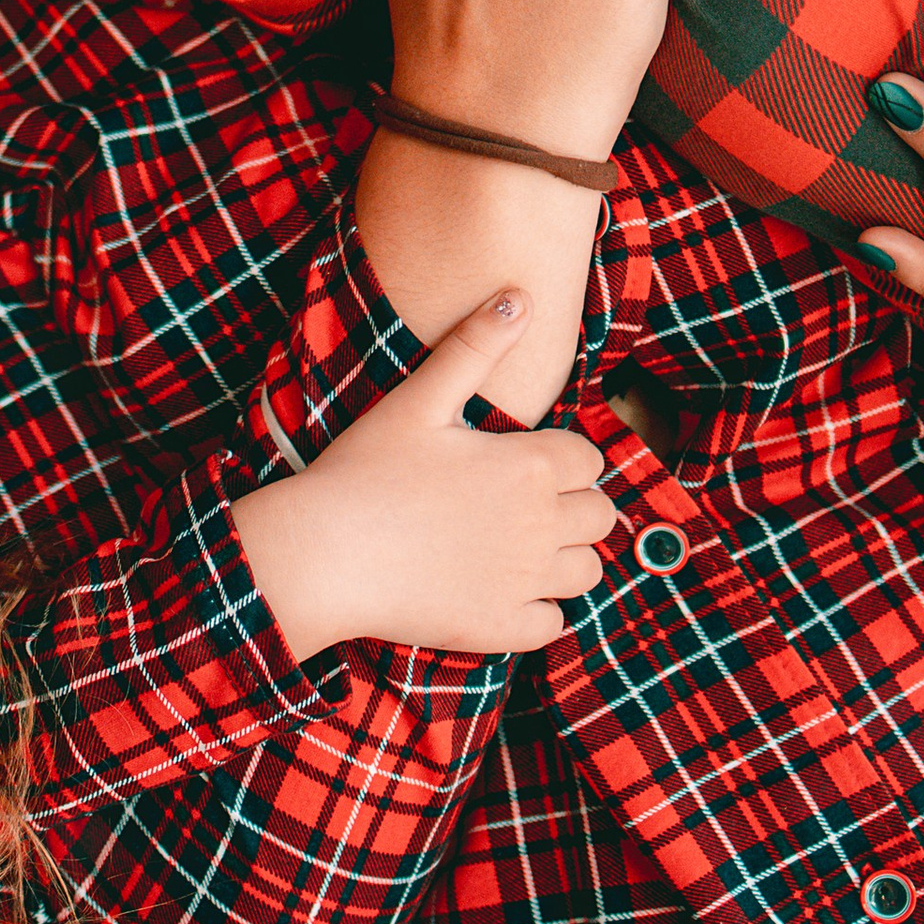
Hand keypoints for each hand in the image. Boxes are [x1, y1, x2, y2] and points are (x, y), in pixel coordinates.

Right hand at [229, 287, 616, 661]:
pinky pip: (553, 624)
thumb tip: (519, 295)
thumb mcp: (419, 399)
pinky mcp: (503, 628)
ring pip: (587, 572)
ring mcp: (525, 582)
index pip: (588, 459)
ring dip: (565, 558)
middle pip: (600, 515)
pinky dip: (536, 611)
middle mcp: (541, 525)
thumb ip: (474, 345)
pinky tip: (499, 591)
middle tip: (523, 504)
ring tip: (518, 548)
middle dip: (573, 506)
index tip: (523, 462)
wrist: (323, 554)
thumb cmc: (365, 470)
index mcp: (530, 466)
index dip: (561, 458)